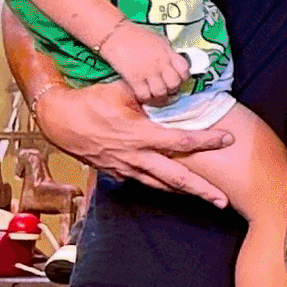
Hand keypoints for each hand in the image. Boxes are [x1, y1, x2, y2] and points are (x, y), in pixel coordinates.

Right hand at [29, 73, 228, 201]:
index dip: (207, 140)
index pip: (181, 140)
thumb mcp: (120, 90)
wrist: (58, 120)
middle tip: (224, 200)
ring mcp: (125, 168)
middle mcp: (136, 156)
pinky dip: (161, 185)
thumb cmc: (90, 101)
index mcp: (140, 135)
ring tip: (205, 199)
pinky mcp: (116, 173)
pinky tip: (173, 188)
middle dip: (202, 190)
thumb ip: (148, 91)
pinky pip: (144, 182)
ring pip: (161, 185)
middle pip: (176, 178)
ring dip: (184, 193)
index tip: (228, 139)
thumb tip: (171, 85)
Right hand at [98, 21, 194, 105]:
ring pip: (160, 93)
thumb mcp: (158, 40)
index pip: (184, 71)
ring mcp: (148, 71)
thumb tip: (172, 64)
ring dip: (159, 98)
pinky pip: (144, 95)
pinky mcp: (134, 78)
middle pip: (174, 84)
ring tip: (156, 96)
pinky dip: (145, 99)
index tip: (178, 81)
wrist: (115, 34)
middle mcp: (161, 63)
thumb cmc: (136, 35)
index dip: (183, 79)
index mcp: (168, 53)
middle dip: (172, 90)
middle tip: (167, 91)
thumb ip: (168, 53)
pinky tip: (144, 95)